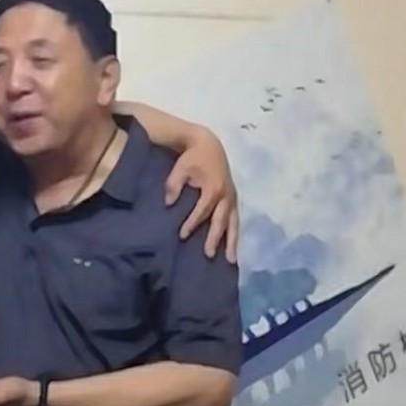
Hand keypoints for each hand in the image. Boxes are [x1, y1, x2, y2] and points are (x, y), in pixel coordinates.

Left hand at [164, 126, 238, 263]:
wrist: (209, 145)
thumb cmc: (192, 158)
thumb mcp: (180, 168)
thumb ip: (173, 185)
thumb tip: (168, 204)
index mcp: (213, 188)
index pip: (202, 210)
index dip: (192, 223)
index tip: (182, 235)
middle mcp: (226, 196)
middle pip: (220, 221)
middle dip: (214, 239)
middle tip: (207, 255)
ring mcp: (232, 198)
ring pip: (233, 224)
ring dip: (231, 243)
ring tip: (230, 261)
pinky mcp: (234, 200)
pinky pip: (236, 220)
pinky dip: (234, 235)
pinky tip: (232, 249)